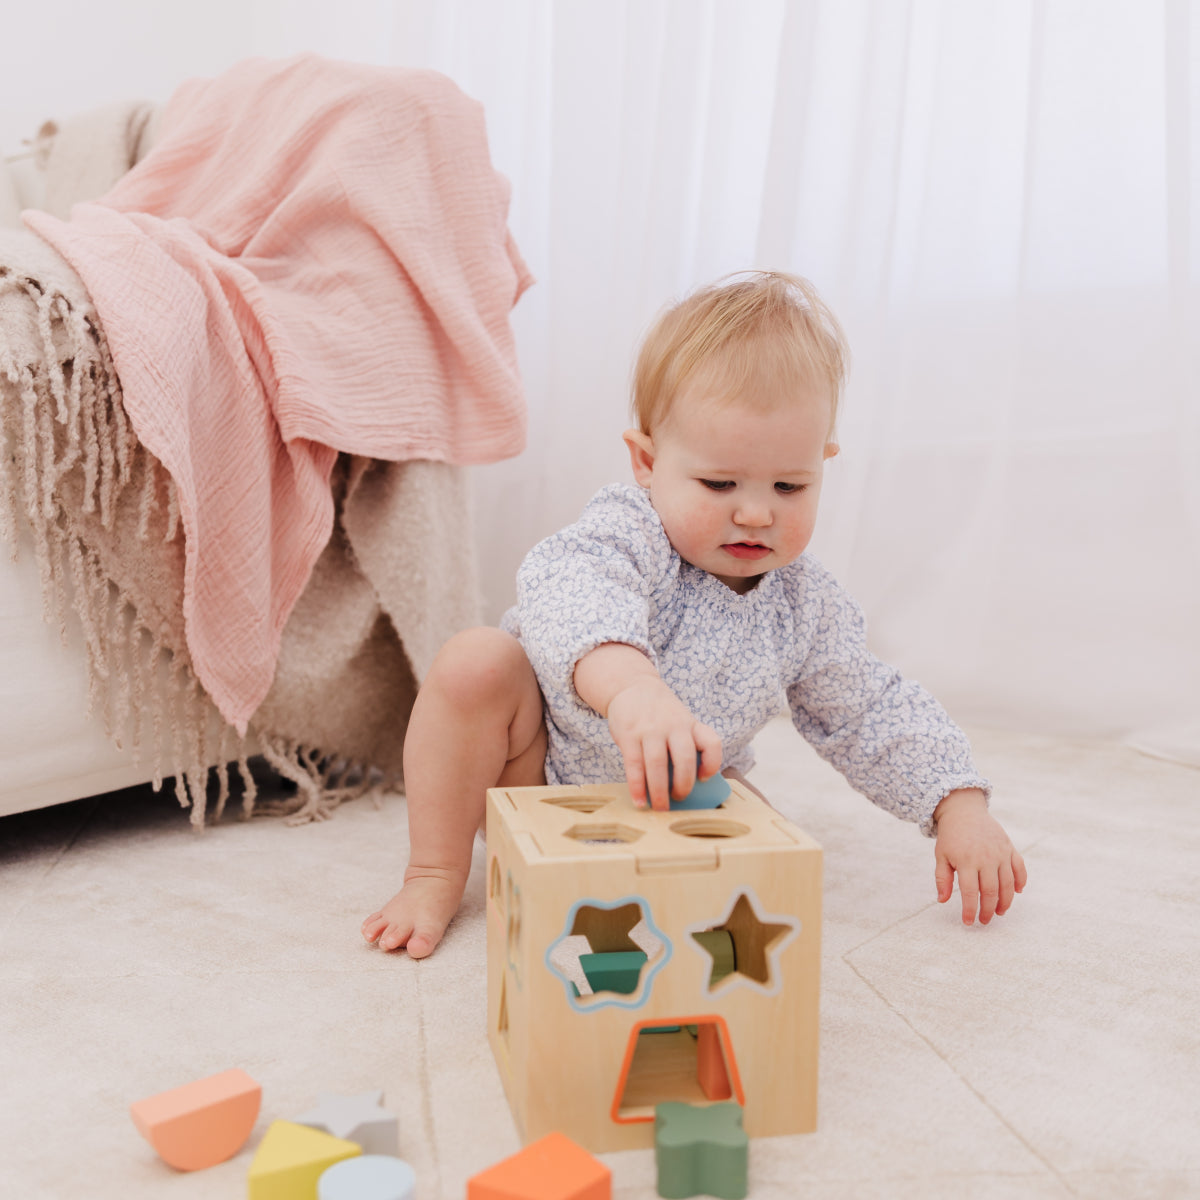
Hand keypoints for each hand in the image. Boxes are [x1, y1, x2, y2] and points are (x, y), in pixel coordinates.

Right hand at [605, 675, 722, 809]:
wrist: (632, 687)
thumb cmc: (660, 714)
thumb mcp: (679, 721)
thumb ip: (684, 746)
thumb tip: (681, 787)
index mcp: (690, 724)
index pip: (711, 742)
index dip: (712, 763)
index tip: (704, 778)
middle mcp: (673, 726)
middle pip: (684, 758)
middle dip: (683, 785)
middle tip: (679, 800)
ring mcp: (650, 730)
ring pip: (657, 764)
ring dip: (659, 791)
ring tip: (660, 807)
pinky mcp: (629, 735)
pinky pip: (634, 765)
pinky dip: (637, 787)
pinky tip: (639, 801)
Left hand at [932, 789, 1026, 924]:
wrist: (964, 811)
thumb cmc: (951, 837)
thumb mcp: (941, 856)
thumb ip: (942, 878)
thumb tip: (942, 901)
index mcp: (966, 861)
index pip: (969, 892)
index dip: (970, 910)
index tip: (968, 922)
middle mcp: (986, 858)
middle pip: (991, 891)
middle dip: (988, 910)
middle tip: (984, 921)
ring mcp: (1000, 852)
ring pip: (1008, 884)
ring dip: (1005, 901)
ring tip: (999, 912)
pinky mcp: (1009, 848)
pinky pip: (1020, 868)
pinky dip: (1021, 881)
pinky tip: (1016, 892)